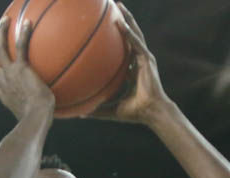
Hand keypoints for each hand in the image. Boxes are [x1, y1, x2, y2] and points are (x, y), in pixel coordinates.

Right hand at [0, 15, 53, 119]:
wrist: (36, 118)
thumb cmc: (39, 123)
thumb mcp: (36, 120)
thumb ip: (41, 116)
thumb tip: (56, 119)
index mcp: (5, 96)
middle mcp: (3, 83)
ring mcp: (9, 74)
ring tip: (5, 21)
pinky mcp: (20, 68)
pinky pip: (19, 46)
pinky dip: (23, 34)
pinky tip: (28, 23)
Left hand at [87, 3, 167, 122]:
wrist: (150, 113)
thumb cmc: (134, 113)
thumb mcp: (111, 110)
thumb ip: (97, 109)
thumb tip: (79, 114)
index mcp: (131, 69)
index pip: (123, 50)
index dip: (115, 38)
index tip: (104, 29)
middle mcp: (138, 61)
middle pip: (129, 36)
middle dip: (121, 20)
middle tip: (111, 7)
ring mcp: (144, 59)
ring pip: (134, 33)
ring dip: (126, 19)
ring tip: (118, 6)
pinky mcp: (147, 60)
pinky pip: (136, 43)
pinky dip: (129, 33)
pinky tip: (120, 23)